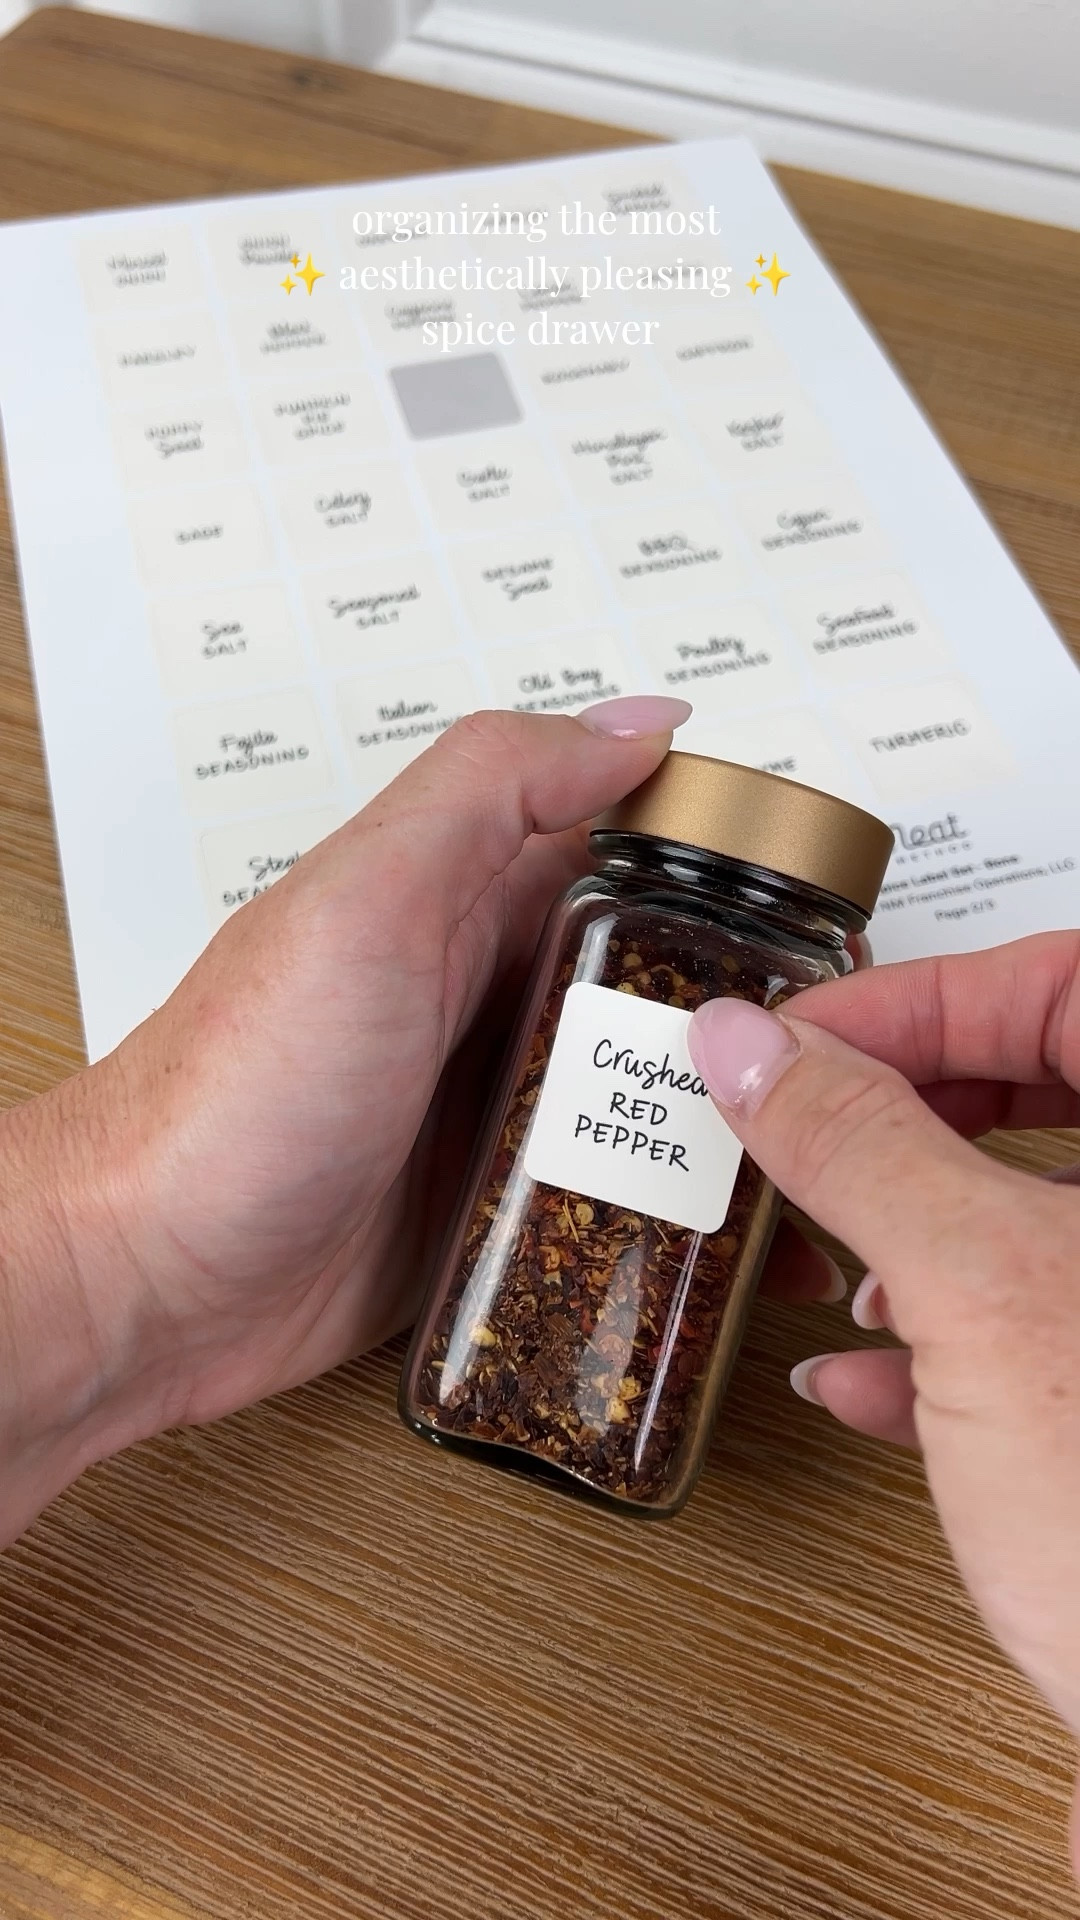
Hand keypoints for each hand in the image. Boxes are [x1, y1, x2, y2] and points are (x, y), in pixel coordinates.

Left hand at [0, 696, 842, 1544]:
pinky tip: (733, 1238)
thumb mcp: (366, 904)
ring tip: (820, 1154)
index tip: (822, 911)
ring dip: (725, 1114)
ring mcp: (493, 1109)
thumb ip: (489, 790)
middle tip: (849, 1054)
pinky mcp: (495, 1210)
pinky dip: (670, 1205)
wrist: (143, 1279)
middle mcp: (488, 997)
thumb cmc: (232, 1092)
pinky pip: (607, 1193)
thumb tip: (638, 722)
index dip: (730, 866)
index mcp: (465, 902)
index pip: (630, 848)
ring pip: (647, 1091)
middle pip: (660, 977)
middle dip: (754, 1007)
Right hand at [687, 935, 1079, 1862]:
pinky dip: (950, 1341)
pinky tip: (867, 1381)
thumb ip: (860, 1145)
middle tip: (805, 1129)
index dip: (916, 998)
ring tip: (826, 1267)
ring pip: (1041, 1212)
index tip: (797, 1036)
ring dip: (915, 1232)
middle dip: (906, 1119)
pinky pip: (1047, 1330)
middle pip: (1049, 1090)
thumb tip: (753, 1046)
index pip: (1064, 983)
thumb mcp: (980, 1296)